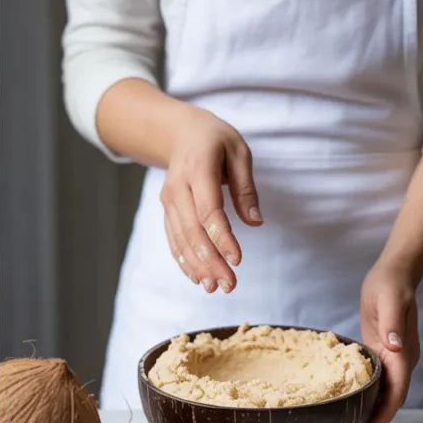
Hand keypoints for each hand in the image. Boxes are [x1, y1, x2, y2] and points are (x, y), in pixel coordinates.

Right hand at [161, 105, 261, 292]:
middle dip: (210, 261)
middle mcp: (177, 188)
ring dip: (196, 266)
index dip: (222, 237)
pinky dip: (184, 260)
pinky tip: (197, 277)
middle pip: (192, 231)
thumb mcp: (239, 153)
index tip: (236, 260)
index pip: (208, 210)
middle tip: (229, 285)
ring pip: (180, 240)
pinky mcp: (167, 212)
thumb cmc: (216, 141)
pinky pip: (173, 240)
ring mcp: (168, 202)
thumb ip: (246, 188)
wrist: (181, 134)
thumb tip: (255, 222)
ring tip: (214, 288)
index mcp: (198, 169)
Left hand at [360, 260, 419, 422]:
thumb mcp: (390, 300)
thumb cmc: (389, 285)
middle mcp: (401, 358)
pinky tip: (353, 400)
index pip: (397, 390)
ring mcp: (393, 356)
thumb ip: (391, 323)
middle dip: (379, 418)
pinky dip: (369, 392)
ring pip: (386, 390)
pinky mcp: (382, 351)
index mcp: (404, 352)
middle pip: (393, 396)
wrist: (394, 275)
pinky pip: (377, 378)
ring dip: (374, 408)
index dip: (385, 413)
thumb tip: (394, 346)